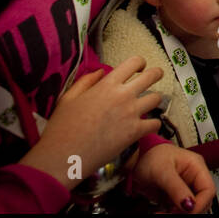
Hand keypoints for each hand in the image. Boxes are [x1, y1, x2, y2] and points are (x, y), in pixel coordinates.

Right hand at [19, 57, 162, 187]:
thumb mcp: (68, 98)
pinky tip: (146, 126)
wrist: (64, 156)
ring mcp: (131, 113)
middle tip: (156, 77)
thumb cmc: (61, 127)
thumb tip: (101, 71)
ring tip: (147, 105)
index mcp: (107, 84)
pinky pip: (156, 123)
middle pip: (152, 75)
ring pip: (157, 98)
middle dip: (157, 73)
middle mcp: (123, 95)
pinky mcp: (135, 132)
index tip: (139, 68)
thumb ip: (85, 81)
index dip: (140, 63)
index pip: (134, 62)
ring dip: (153, 100)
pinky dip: (153, 124)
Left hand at [130, 142, 214, 212]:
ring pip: (189, 207)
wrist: (135, 159)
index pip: (208, 189)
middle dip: (188, 211)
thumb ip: (176, 188)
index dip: (200, 203)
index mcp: (196, 167)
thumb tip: (189, 205)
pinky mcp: (175, 196)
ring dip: (178, 213)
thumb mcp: (163, 172)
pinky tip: (160, 212)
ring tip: (163, 213)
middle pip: (201, 200)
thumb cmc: (150, 156)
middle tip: (173, 213)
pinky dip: (171, 213)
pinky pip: (178, 210)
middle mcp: (193, 178)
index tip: (187, 212)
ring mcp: (184, 188)